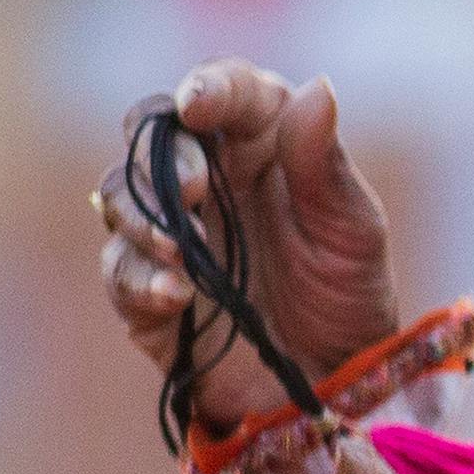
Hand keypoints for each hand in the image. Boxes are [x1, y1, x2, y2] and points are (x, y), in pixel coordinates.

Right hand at [93, 61, 398, 432]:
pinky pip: (121, 270)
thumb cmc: (349, 298)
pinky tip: (175, 292)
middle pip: (151, 134)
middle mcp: (205, 178)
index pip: (224, 92)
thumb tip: (317, 88)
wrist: (332, 385)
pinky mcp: (148, 291)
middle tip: (194, 188)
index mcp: (259, 145)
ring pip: (120, 194)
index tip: (198, 103)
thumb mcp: (353, 233)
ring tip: (181, 246)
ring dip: (143, 214)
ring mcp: (171, 232)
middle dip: (162, 154)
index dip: (207, 88)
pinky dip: (140, 276)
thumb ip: (326, 165)